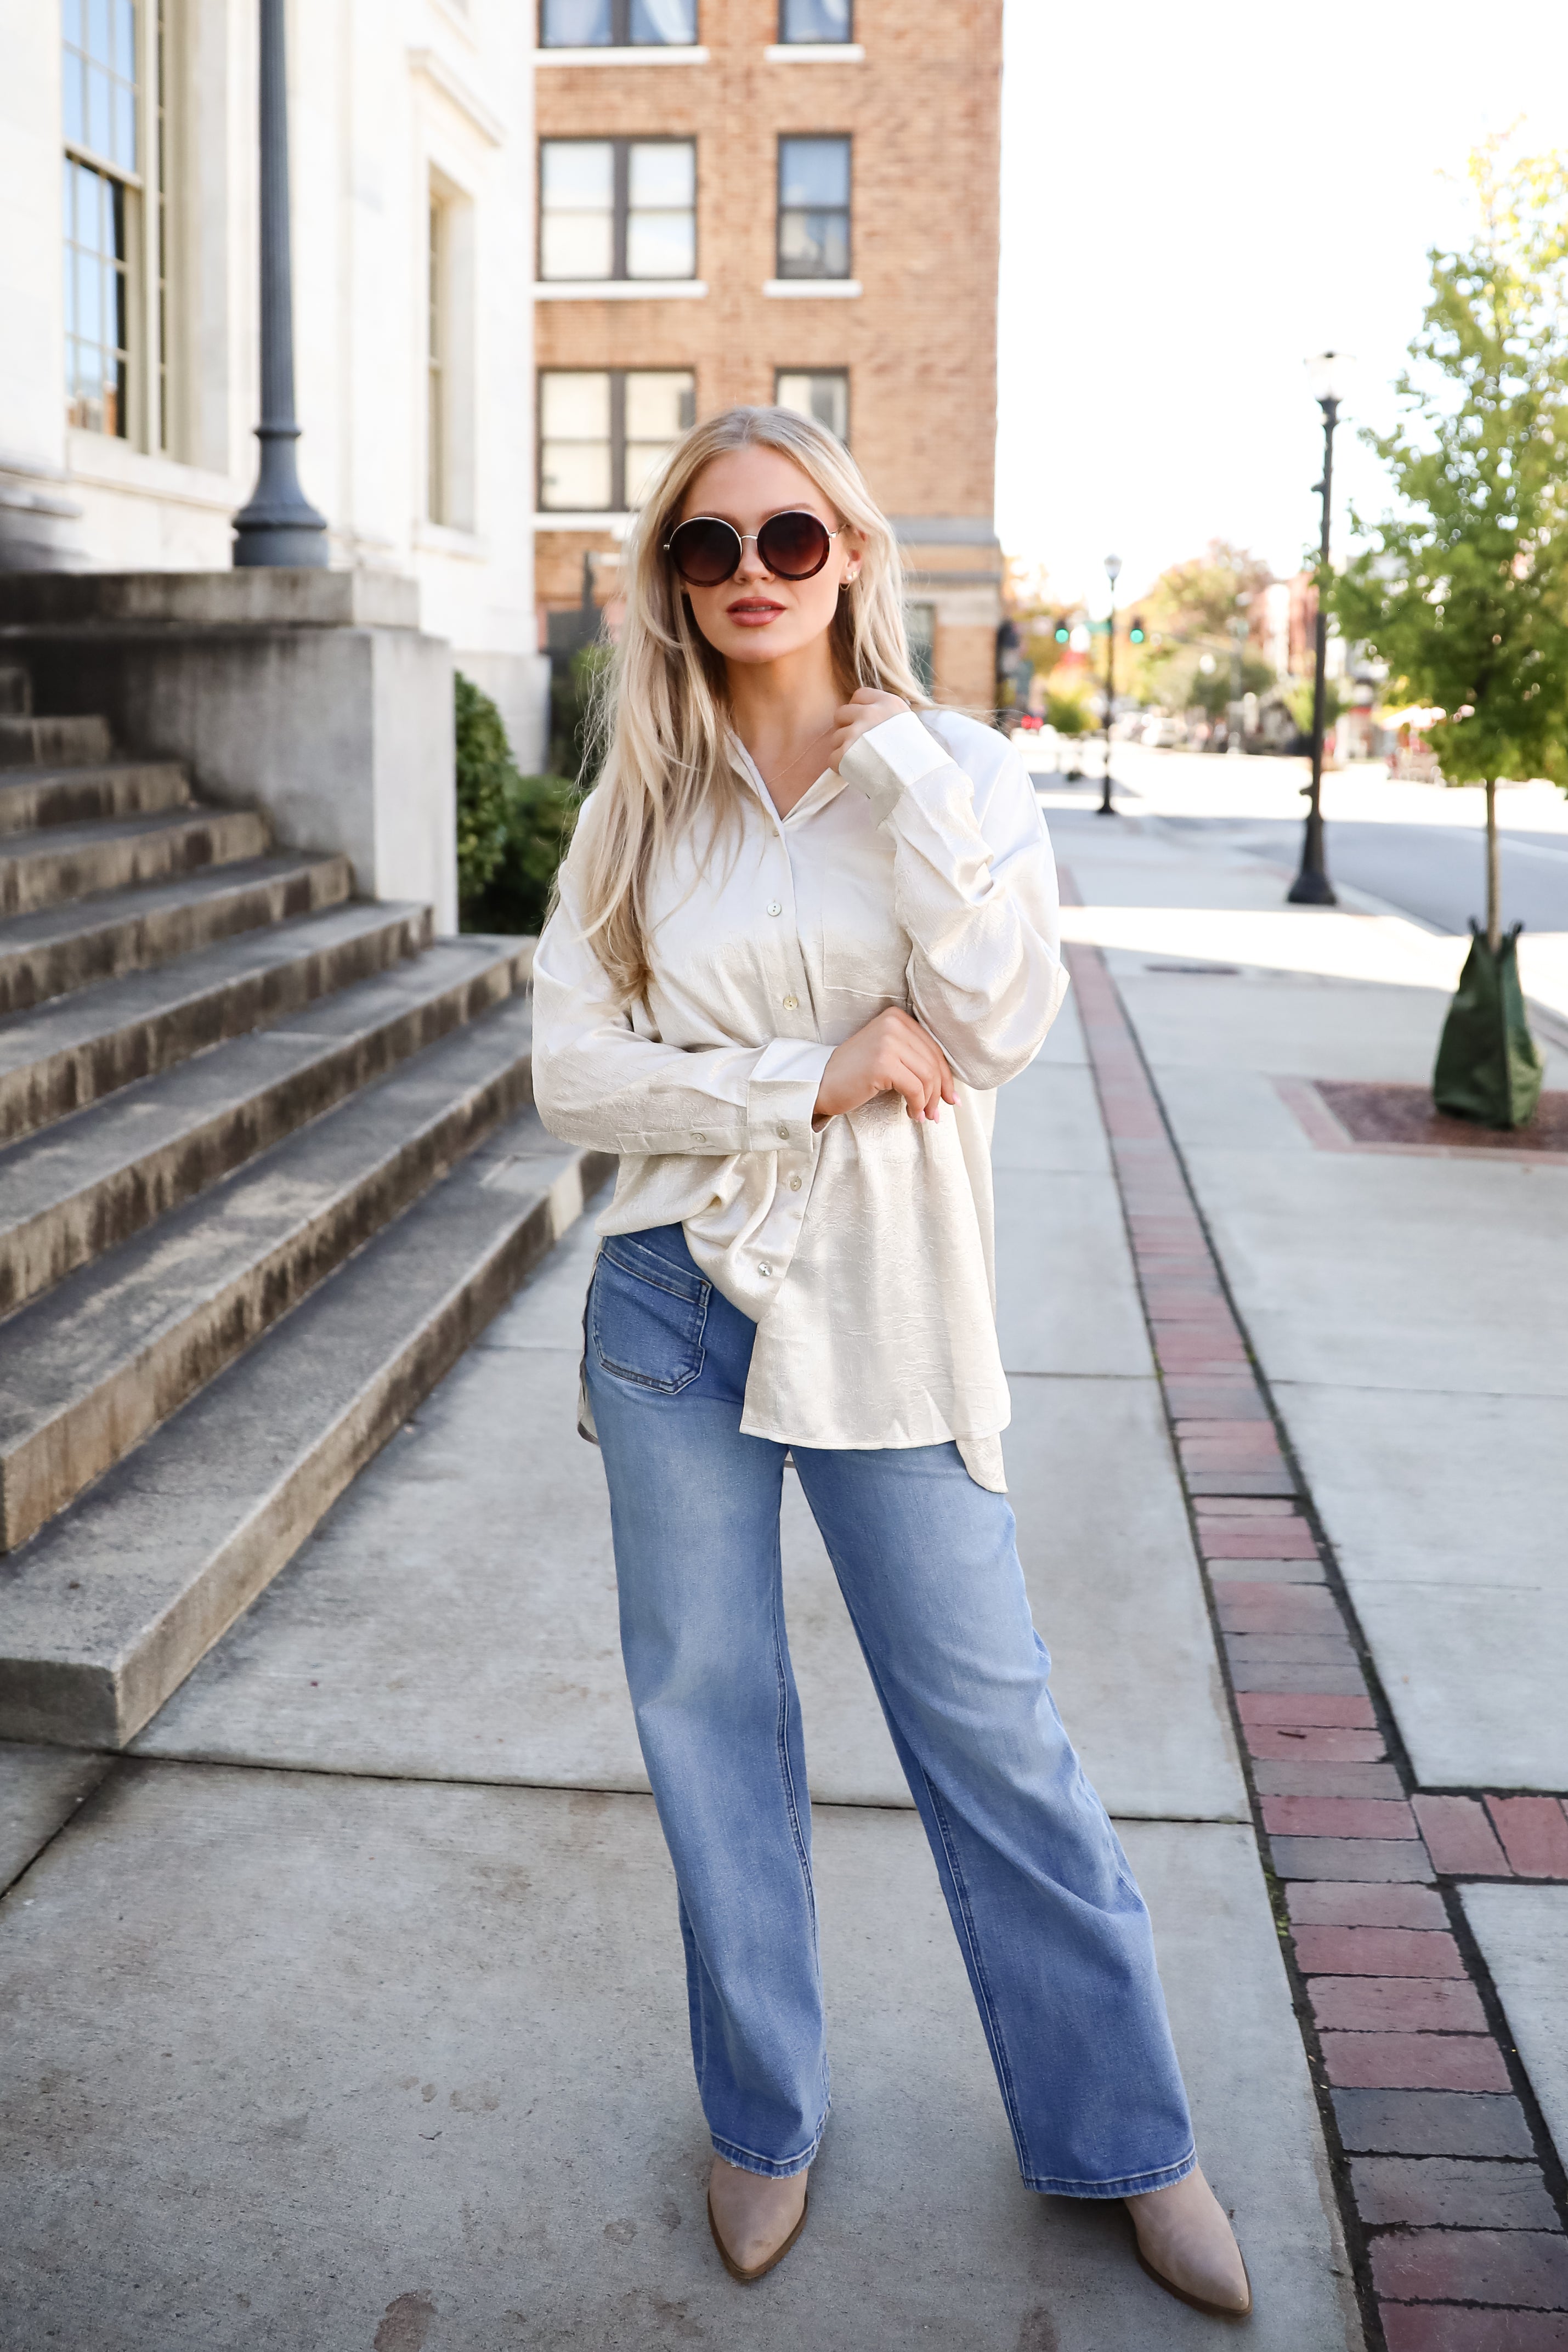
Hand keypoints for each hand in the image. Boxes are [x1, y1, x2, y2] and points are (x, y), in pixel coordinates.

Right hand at [814, 1006, 956, 1125]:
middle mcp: (893, 1023)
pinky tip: (911, 1114)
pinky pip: (914, 1088)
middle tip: (937, 1114)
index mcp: (897, 1017)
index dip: (945, 1077)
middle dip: (939, 1092)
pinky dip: (917, 1105)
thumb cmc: (855, 1075)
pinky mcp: (883, 1062)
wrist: (821, 1084)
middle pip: (933, 1062)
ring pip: (927, 1076)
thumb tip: (949, 1087)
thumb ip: (914, 1059)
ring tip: (923, 1116)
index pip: (933, 1048)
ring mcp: (887, 1041)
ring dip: (929, 1101)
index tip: (950, 1098)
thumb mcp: (888, 1056)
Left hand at [826, 686, 909, 774]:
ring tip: (861, 761)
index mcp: (887, 703)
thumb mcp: (907, 723)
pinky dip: (840, 767)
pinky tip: (855, 772)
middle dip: (845, 728)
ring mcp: (856, 732)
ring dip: (844, 750)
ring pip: (835, 737)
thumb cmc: (916, 757)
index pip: (859, 695)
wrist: (918, 780)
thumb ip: (885, 715)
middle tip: (857, 744)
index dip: (858, 709)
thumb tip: (865, 715)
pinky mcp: (846, 753)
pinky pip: (832, 758)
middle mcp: (870, 713)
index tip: (863, 723)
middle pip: (841, 713)